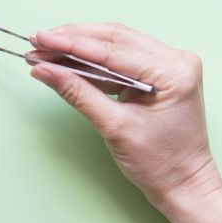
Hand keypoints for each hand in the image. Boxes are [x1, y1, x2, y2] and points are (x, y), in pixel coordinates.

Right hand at [28, 23, 221, 210]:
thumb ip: (77, 93)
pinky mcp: (158, 72)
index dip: (72, 43)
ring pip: (115, 44)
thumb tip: (44, 70)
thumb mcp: (114, 127)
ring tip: (46, 49)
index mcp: (173, 71)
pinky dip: (92, 61)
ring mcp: (169, 64)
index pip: (112, 49)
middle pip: (114, 38)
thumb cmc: (159, 163)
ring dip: (79, 46)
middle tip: (38, 41)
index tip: (41, 40)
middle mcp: (176, 60)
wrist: (183, 185)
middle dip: (72, 39)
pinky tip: (67, 61)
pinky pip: (120, 58)